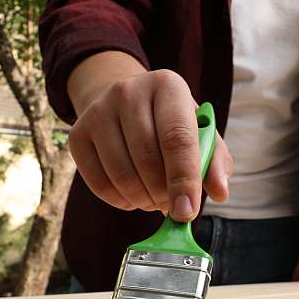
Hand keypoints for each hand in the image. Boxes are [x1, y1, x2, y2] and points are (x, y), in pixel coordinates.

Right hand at [68, 55, 231, 220]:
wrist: (125, 103)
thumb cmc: (171, 123)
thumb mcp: (200, 132)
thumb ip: (214, 161)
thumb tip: (220, 192)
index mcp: (167, 86)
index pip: (177, 138)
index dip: (184, 180)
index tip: (187, 212)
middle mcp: (128, 91)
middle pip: (148, 159)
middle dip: (163, 194)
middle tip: (172, 205)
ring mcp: (98, 111)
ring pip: (121, 175)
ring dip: (143, 200)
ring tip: (155, 199)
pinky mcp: (78, 134)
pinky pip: (99, 184)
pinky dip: (120, 201)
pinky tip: (134, 196)